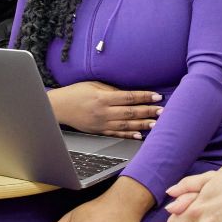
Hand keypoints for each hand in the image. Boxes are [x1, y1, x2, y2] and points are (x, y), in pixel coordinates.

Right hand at [48, 81, 162, 138]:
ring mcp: (101, 123)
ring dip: (142, 125)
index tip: (156, 96)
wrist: (59, 107)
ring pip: (125, 126)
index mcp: (102, 97)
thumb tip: (127, 94)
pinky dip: (128, 136)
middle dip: (147, 111)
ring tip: (155, 124)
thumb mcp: (93, 85)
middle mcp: (103, 111)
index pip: (128, 97)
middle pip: (130, 112)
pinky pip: (116, 134)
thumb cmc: (75, 92)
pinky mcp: (99, 131)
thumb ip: (110, 89)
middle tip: (162, 111)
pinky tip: (139, 136)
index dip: (143, 97)